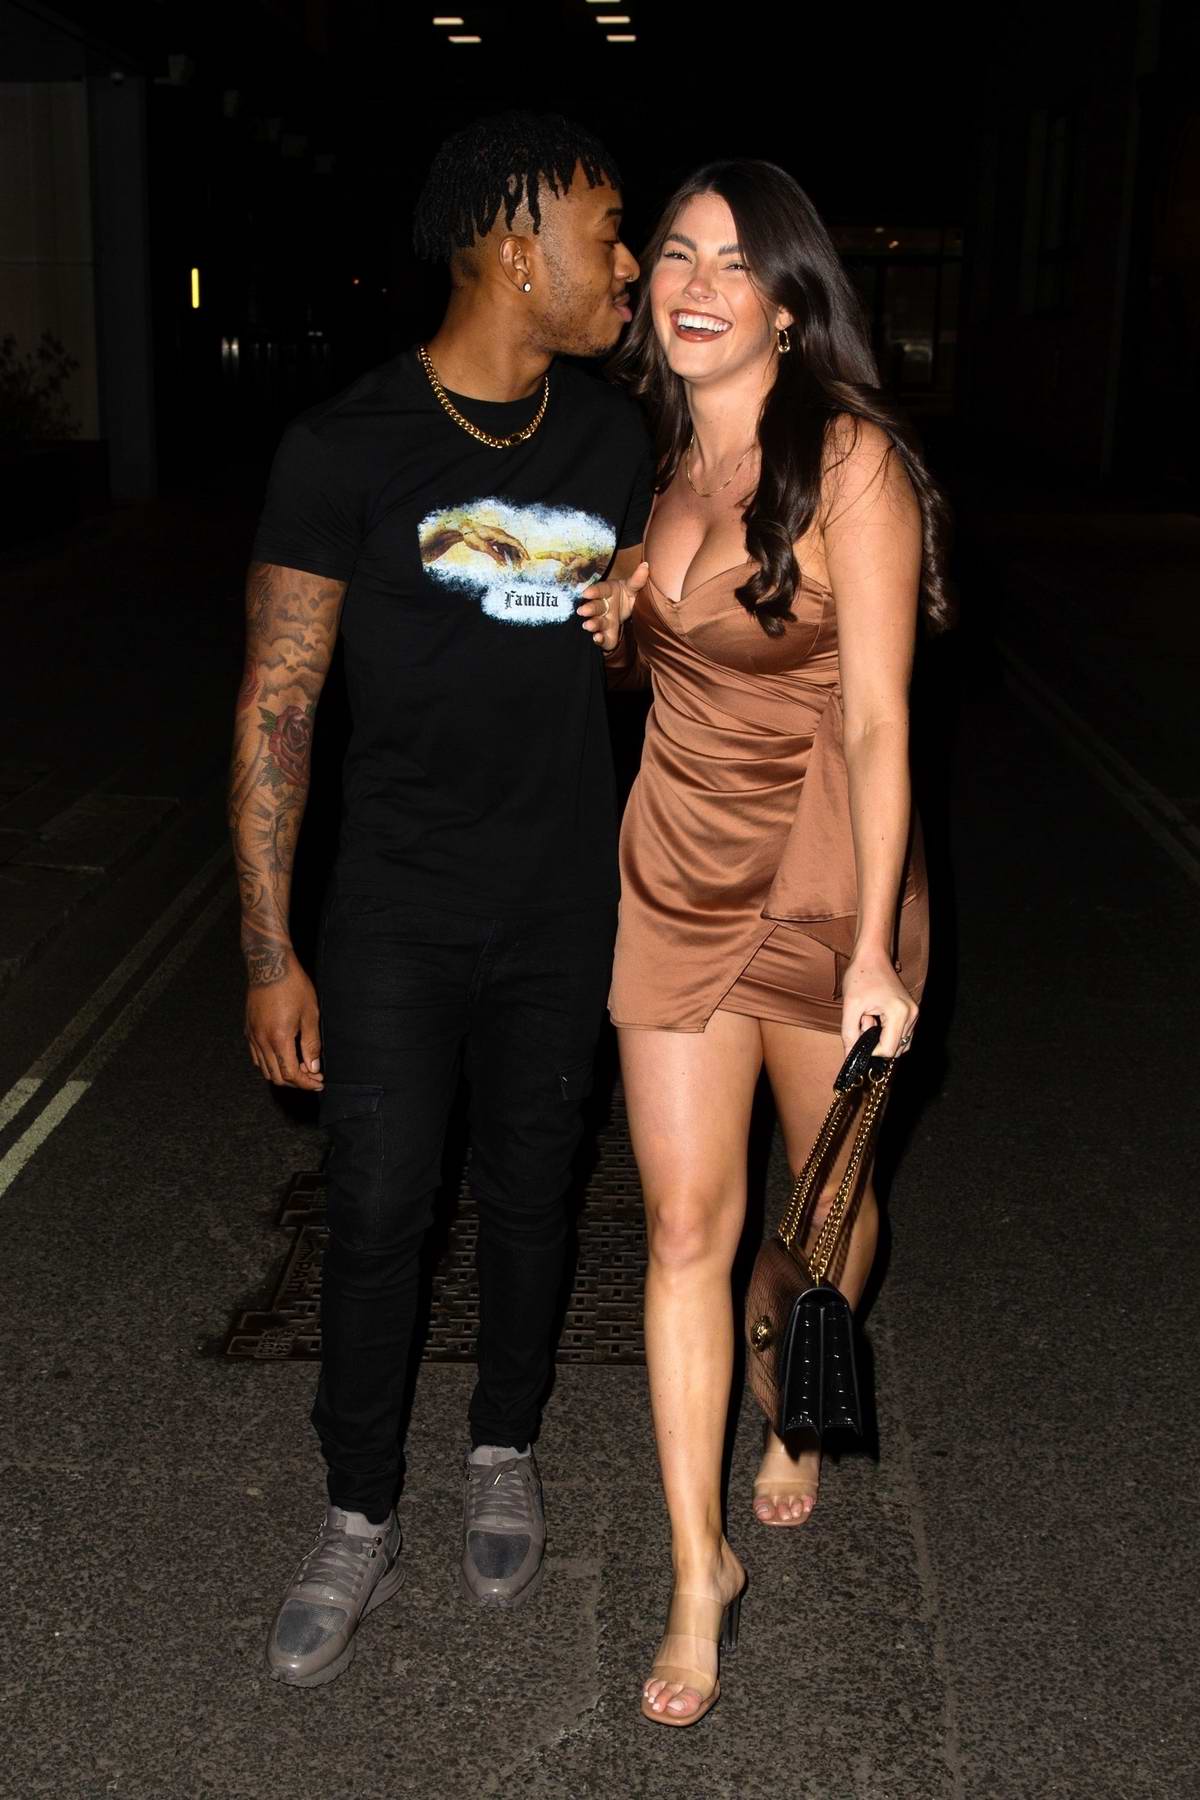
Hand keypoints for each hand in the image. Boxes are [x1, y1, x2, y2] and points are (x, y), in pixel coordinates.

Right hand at [245, 962, 323, 1090]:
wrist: (269, 965)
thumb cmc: (293, 986)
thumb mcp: (310, 1014)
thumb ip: (311, 1044)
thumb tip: (313, 1067)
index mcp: (279, 1039)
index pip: (291, 1074)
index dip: (306, 1083)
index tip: (319, 1083)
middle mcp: (262, 1041)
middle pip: (276, 1077)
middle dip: (296, 1082)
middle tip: (312, 1078)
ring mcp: (252, 1036)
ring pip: (264, 1069)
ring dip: (282, 1075)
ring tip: (300, 1068)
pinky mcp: (248, 1030)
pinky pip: (256, 1057)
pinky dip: (269, 1064)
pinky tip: (282, 1057)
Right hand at [576, 560, 649, 650]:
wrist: (628, 613)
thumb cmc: (626, 596)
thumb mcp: (632, 588)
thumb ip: (637, 580)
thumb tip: (646, 566)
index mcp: (608, 592)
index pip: (600, 590)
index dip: (594, 591)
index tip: (586, 593)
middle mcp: (603, 606)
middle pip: (596, 607)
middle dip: (589, 609)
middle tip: (582, 611)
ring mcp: (604, 621)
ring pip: (597, 622)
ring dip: (592, 624)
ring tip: (587, 626)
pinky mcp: (607, 634)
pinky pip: (602, 637)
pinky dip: (599, 639)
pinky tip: (597, 639)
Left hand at [840, 947, 917, 1058]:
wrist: (872, 955)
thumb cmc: (861, 976)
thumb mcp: (850, 1006)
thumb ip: (849, 1034)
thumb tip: (849, 1057)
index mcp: (900, 1013)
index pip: (889, 1050)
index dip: (871, 1051)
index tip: (858, 1036)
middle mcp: (912, 1015)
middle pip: (896, 1049)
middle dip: (877, 1042)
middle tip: (864, 1021)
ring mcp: (914, 1013)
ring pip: (899, 1043)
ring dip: (882, 1038)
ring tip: (870, 1017)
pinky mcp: (911, 1012)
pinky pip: (901, 1034)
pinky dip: (887, 1032)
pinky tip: (876, 1017)